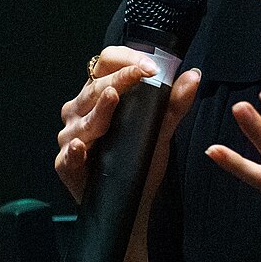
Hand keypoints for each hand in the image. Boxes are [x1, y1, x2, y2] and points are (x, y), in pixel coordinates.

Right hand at [56, 47, 199, 203]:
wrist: (130, 201)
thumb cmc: (138, 160)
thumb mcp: (160, 130)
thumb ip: (175, 104)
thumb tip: (194, 75)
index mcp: (99, 96)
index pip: (105, 65)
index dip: (126, 60)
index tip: (150, 67)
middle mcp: (81, 111)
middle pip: (96, 88)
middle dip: (119, 79)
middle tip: (141, 74)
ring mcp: (71, 137)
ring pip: (84, 119)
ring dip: (99, 110)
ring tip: (112, 97)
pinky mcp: (66, 164)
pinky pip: (69, 155)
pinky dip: (74, 150)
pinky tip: (80, 145)